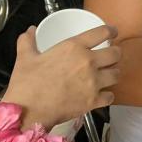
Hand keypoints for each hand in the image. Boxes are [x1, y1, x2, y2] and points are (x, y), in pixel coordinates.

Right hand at [5, 26, 119, 129]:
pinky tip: (102, 95)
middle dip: (115, 54)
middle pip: (116, 54)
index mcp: (74, 47)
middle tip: (110, 56)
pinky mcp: (94, 100)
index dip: (111, 31)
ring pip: (116, 74)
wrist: (28, 110)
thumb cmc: (27, 83)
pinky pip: (110, 96)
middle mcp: (88, 62)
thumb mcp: (25, 57)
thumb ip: (28, 41)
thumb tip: (31, 31)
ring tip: (107, 75)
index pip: (102, 33)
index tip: (112, 33)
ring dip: (113, 74)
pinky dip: (107, 96)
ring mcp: (93, 82)